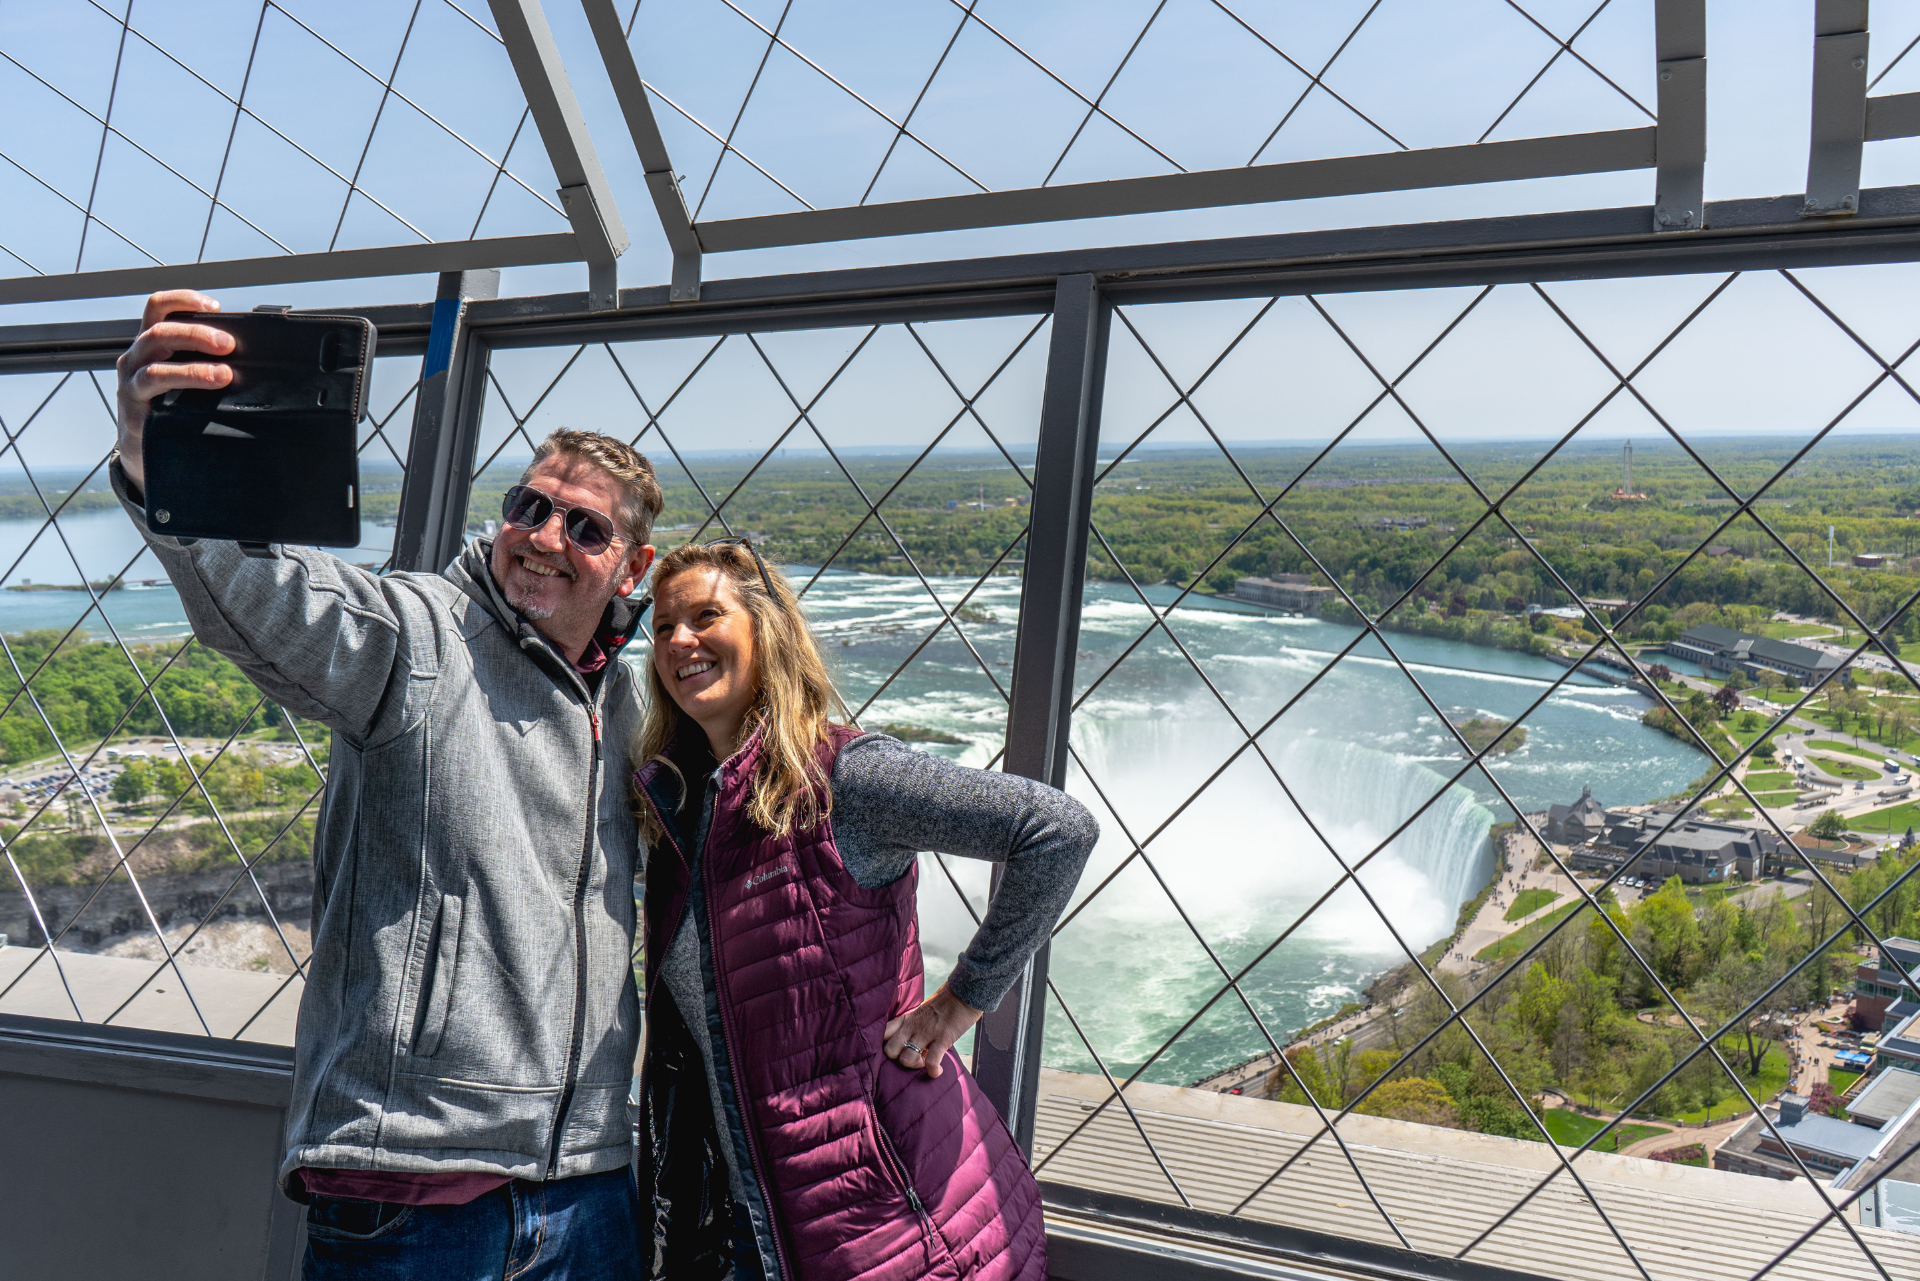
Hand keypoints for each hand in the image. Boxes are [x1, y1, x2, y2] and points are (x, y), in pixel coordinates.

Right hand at [114, 289, 233, 490]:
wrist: (146, 449)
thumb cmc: (171, 406)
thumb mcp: (183, 376)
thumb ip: (203, 359)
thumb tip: (247, 351)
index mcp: (151, 344)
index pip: (158, 308)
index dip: (183, 300)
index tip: (215, 306)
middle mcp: (136, 358)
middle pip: (159, 332)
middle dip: (196, 334)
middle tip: (228, 344)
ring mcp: (131, 383)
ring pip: (155, 365)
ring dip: (193, 367)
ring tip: (224, 374)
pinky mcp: (134, 408)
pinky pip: (152, 390)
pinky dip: (179, 386)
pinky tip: (200, 395)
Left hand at [883, 985, 983, 1079]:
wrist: (964, 993)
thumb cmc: (945, 1004)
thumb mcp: (921, 1011)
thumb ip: (912, 1025)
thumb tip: (909, 1041)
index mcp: (906, 1019)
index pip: (883, 1033)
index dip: (886, 1046)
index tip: (897, 1051)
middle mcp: (912, 1027)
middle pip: (890, 1051)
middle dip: (898, 1060)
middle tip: (913, 1058)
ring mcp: (926, 1033)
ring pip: (906, 1059)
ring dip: (915, 1066)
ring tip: (925, 1062)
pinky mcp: (942, 1039)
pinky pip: (931, 1062)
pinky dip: (933, 1071)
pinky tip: (938, 1071)